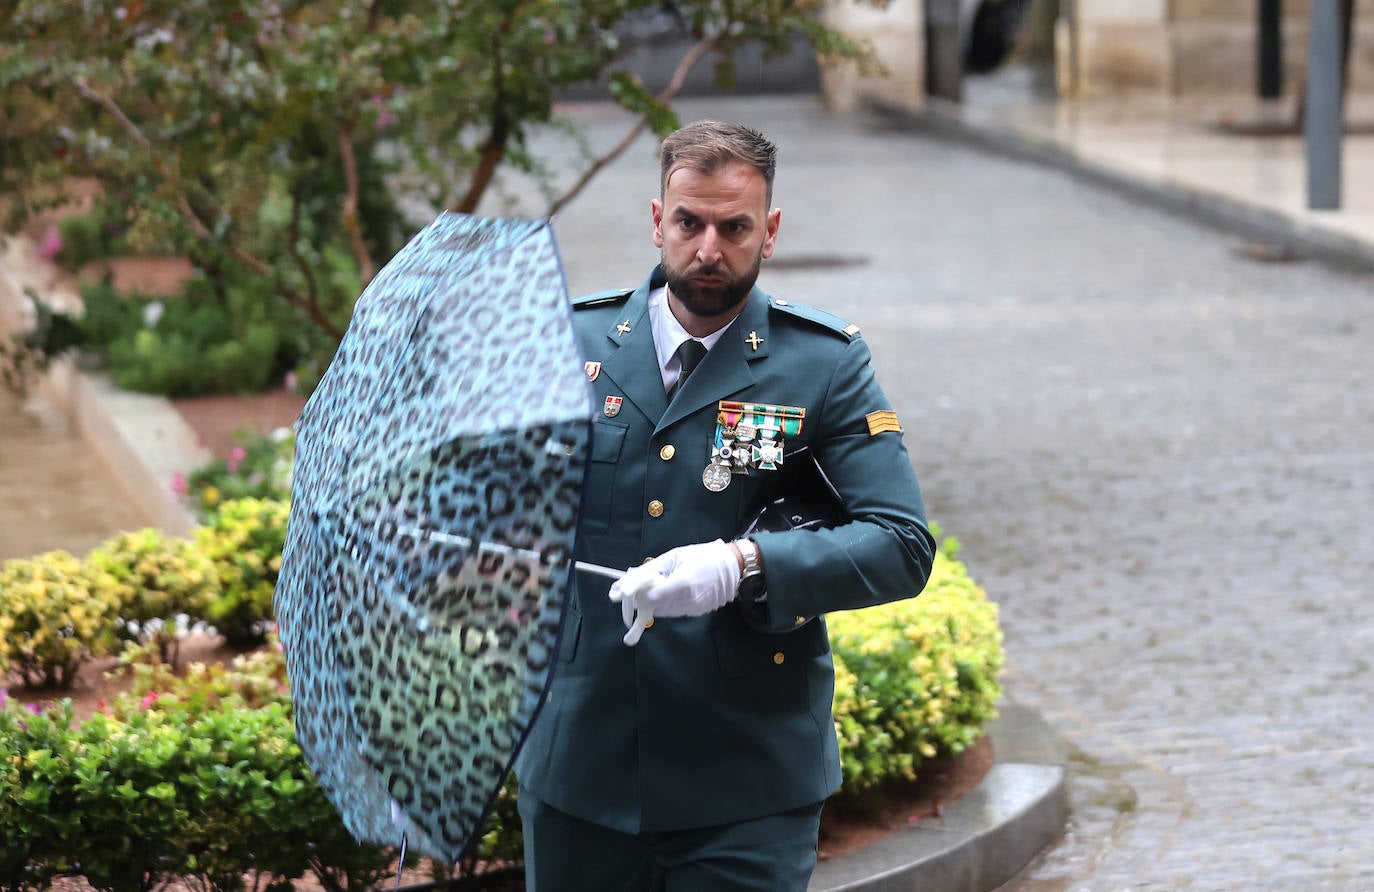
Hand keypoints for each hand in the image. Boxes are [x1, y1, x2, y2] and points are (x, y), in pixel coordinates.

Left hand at [608, 540, 741, 645]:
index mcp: (683, 582)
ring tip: (647, 589)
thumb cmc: (703, 556)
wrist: (733, 568)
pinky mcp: (695, 613)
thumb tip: (627, 581)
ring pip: (660, 611)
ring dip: (649, 602)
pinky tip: (664, 593)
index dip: (634, 596)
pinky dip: (662, 604)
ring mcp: (692, 608)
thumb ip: (651, 569)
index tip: (618, 594)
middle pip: (652, 606)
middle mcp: (687, 599)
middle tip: (624, 593)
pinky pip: (671, 611)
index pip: (652, 597)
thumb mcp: (675, 555)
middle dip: (637, 599)